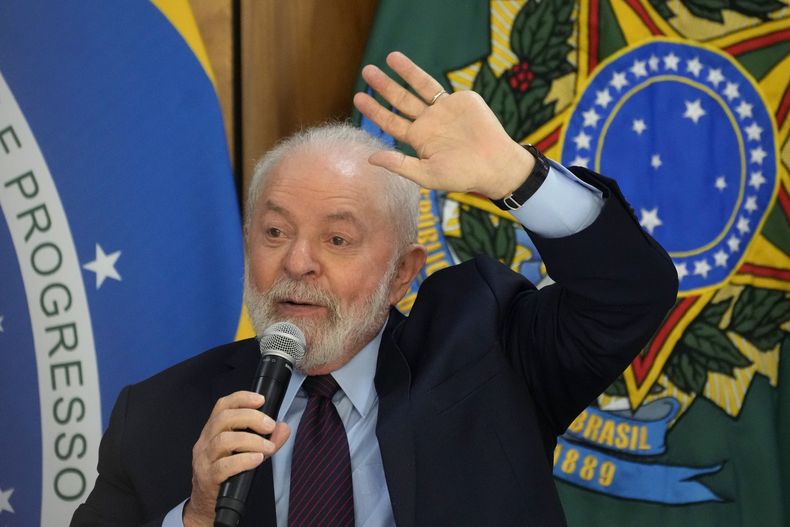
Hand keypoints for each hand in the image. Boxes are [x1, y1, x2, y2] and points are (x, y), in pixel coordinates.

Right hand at [183, 391, 290, 526]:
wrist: (207, 503)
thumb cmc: (227, 473)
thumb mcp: (248, 452)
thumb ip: (268, 439)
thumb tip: (284, 428)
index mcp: (213, 430)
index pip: (222, 405)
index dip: (241, 398)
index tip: (261, 400)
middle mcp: (205, 441)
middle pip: (223, 419)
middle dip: (250, 418)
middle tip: (270, 425)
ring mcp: (204, 460)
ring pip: (223, 440)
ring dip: (250, 440)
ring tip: (268, 447)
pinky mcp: (208, 478)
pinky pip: (223, 466)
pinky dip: (243, 460)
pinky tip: (257, 459)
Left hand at [353, 51, 534, 198]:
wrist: (495, 165)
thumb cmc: (463, 175)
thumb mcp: (427, 175)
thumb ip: (399, 165)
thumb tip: (370, 158)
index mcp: (419, 140)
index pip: (391, 123)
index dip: (374, 110)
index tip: (358, 98)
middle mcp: (428, 123)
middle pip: (401, 101)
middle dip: (384, 86)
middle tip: (366, 71)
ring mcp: (444, 110)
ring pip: (419, 87)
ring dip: (404, 72)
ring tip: (389, 57)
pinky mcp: (460, 100)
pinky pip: (438, 89)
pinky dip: (420, 77)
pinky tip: (405, 65)